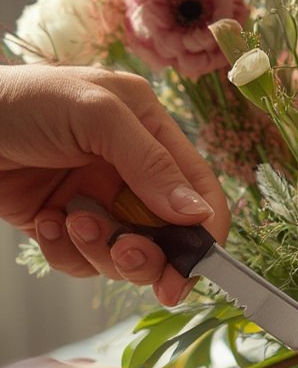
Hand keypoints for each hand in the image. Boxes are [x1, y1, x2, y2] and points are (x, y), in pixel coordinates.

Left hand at [0, 64, 226, 304]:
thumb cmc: (23, 101)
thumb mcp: (97, 116)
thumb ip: (151, 164)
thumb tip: (197, 215)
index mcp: (151, 132)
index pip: (199, 190)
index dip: (205, 232)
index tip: (195, 267)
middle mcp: (131, 169)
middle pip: (170, 235)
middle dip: (151, 253)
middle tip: (125, 254)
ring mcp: (98, 200)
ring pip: (128, 255)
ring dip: (101, 251)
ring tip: (71, 222)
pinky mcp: (67, 225)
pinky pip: (86, 262)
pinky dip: (68, 253)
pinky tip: (48, 223)